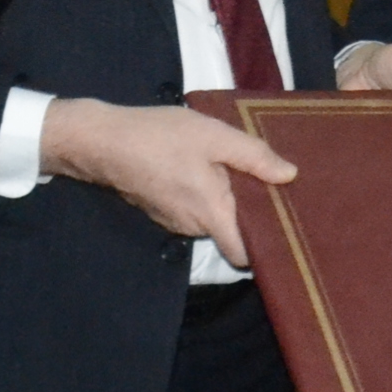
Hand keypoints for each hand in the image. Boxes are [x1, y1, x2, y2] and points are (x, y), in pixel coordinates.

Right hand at [38, 98, 296, 265]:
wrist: (101, 141)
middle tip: (263, 182)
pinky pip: (192, 209)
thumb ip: (254, 157)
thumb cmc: (159, 137)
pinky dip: (202, 195)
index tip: (282, 222)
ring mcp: (173, 221)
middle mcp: (193, 226)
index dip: (265, 245)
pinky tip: (202, 168)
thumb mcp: (214, 136)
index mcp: (211, 214)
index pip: (244, 255)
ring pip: (211, 219)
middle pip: (231, 232)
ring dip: (223, 199)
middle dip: (247, 212)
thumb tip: (290, 176)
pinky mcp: (160, 210)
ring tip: (232, 168)